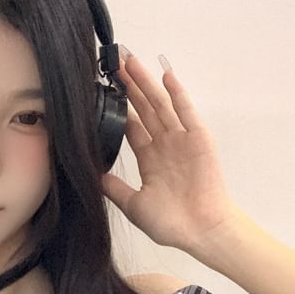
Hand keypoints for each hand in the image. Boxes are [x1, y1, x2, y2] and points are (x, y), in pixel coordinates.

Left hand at [100, 51, 239, 253]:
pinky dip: (177, 93)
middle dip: (129, 86)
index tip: (103, 90)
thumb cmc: (173, 223)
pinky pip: (186, 112)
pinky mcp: (198, 139)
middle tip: (114, 63)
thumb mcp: (134, 205)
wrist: (202, 232)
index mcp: (150, 158)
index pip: (130, 125)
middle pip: (143, 108)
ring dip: (146, 82)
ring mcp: (181, 140)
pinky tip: (166, 75)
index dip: (118, 107)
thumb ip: (115, 188)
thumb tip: (93, 175)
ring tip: (131, 61)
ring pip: (160, 104)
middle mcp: (164, 145)